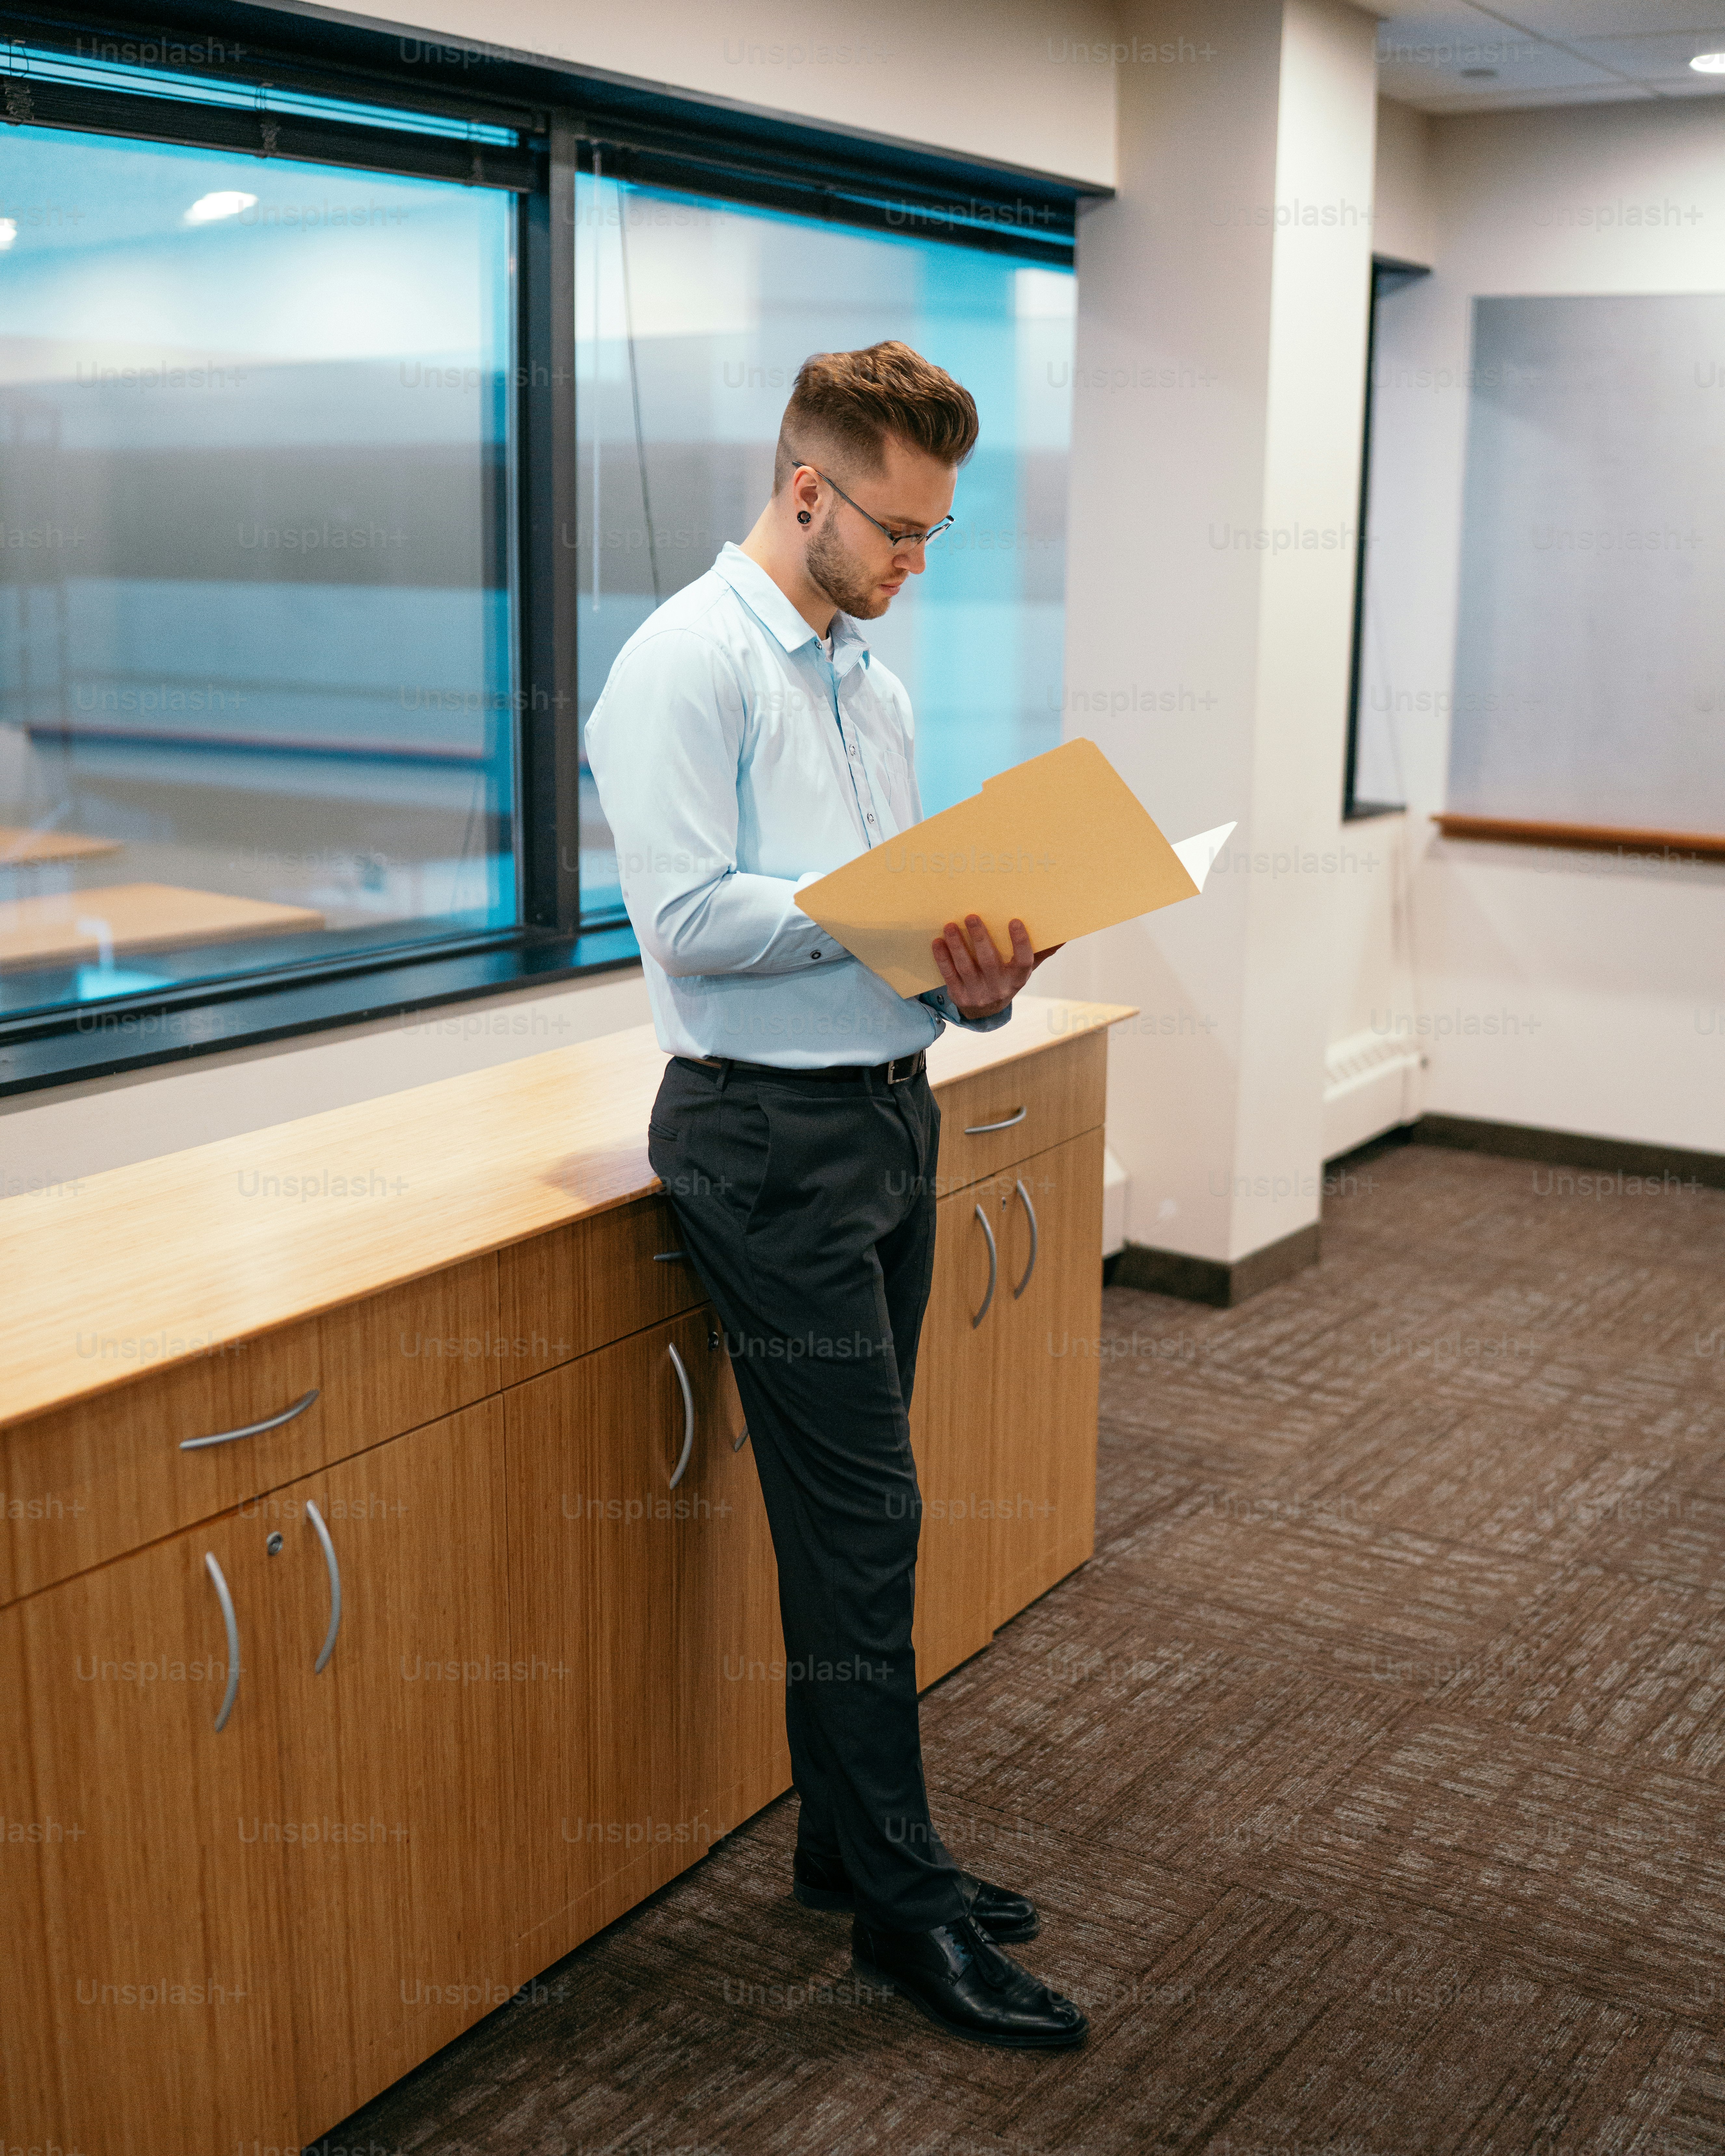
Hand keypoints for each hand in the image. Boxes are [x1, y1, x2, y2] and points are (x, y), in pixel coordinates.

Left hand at [931, 915, 1063, 1020]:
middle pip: (990, 961)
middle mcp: (999, 987)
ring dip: (957, 945)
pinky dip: (943, 958)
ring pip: (966, 967)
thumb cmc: (1007, 980)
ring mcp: (978, 993)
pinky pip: (949, 975)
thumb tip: (1063, 935)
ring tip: (950, 925)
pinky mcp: (960, 996)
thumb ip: (1040, 952)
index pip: (1023, 961)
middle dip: (979, 938)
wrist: (985, 1012)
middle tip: (971, 916)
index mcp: (1017, 978)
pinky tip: (938, 942)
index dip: (1020, 942)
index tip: (1014, 921)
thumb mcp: (1024, 970)